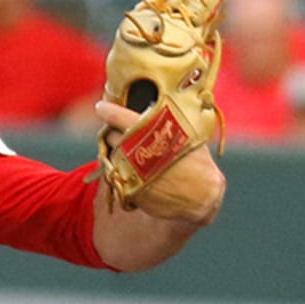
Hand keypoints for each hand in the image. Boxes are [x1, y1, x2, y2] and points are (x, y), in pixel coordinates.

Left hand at [95, 101, 225, 224]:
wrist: (202, 195)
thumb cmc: (198, 162)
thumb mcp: (187, 134)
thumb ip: (166, 122)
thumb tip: (150, 108)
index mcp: (152, 133)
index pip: (119, 117)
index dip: (108, 111)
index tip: (102, 107)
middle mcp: (138, 151)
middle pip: (110, 136)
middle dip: (112, 133)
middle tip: (119, 132)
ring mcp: (132, 172)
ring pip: (110, 157)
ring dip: (115, 153)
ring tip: (128, 153)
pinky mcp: (129, 190)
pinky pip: (116, 177)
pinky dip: (120, 172)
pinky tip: (133, 170)